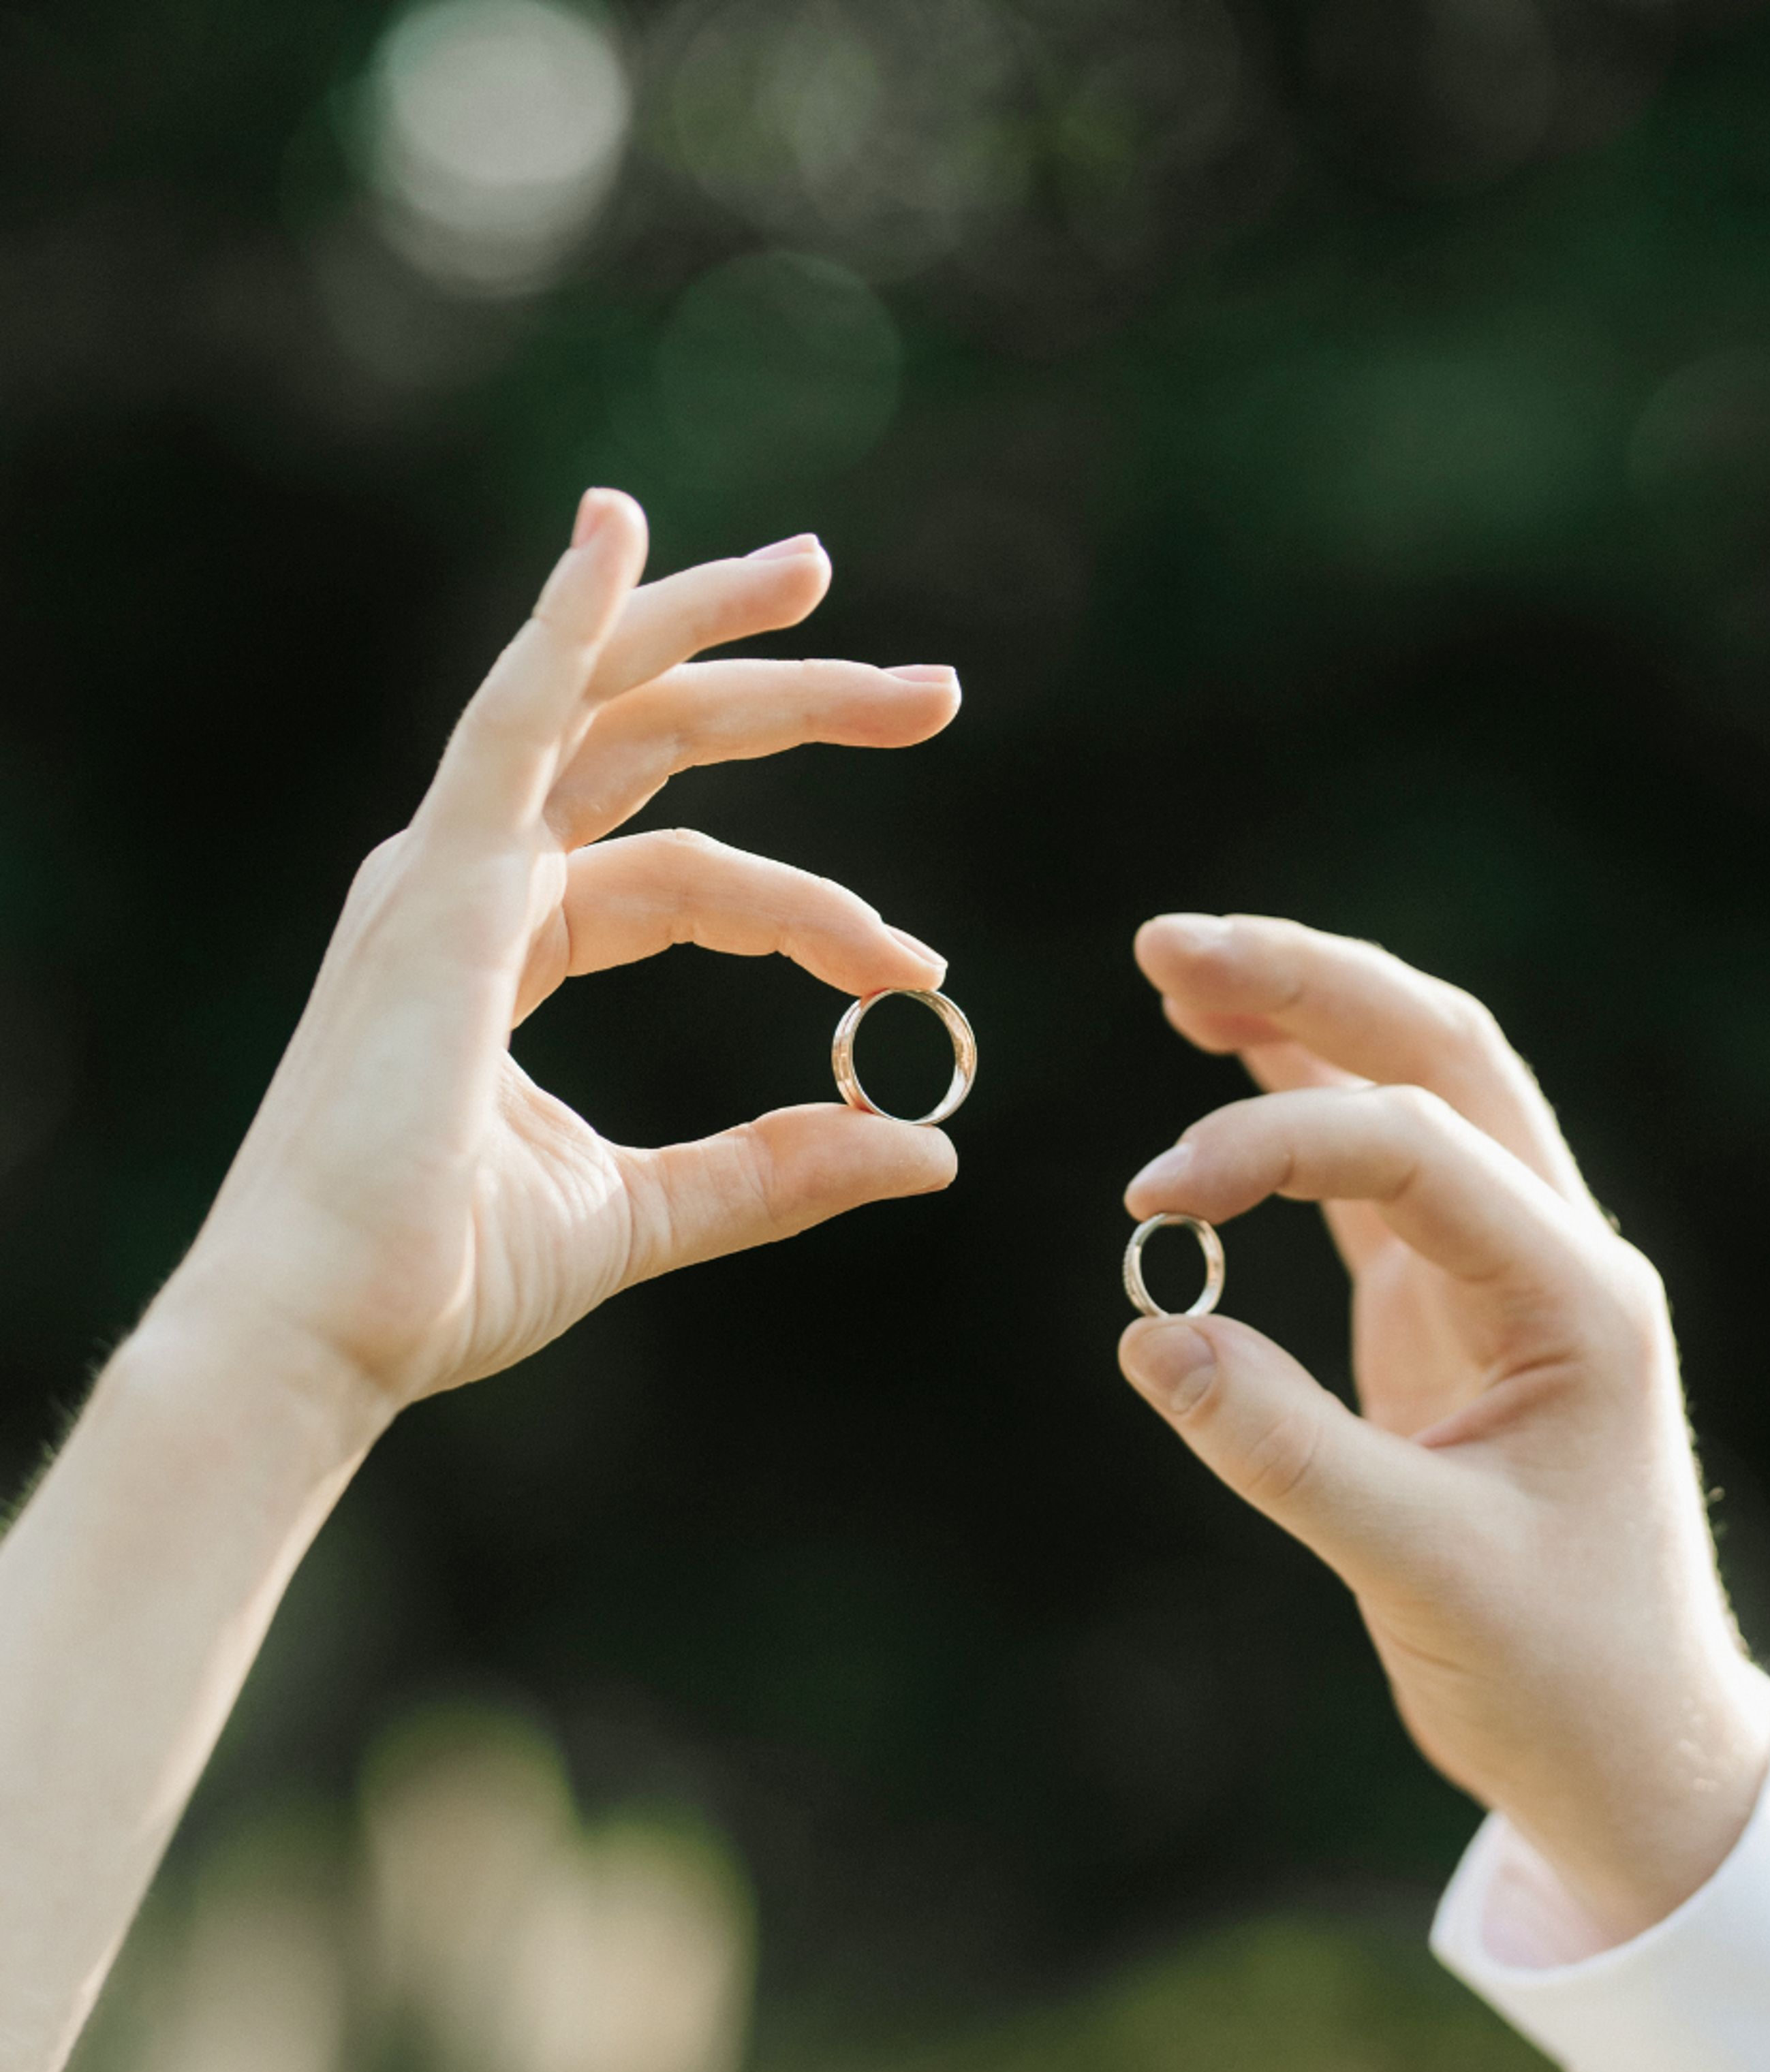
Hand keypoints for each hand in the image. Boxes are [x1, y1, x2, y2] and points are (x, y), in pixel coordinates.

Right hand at [160, 492, 960, 1431]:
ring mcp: (447, 875)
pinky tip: (614, 535)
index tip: (920, 971)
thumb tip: (931, 1152)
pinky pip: (512, 724)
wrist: (331, 1331)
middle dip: (792, 703)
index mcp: (506, 946)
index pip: (690, 877)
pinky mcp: (438, 891)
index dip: (816, 912)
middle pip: (653, 749)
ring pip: (604, 712)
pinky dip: (562, 628)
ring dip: (715, 636)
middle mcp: (474, 883)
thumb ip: (777, 1169)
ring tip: (823, 576)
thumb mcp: (648, 1209)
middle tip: (931, 693)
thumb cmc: (446, 1280)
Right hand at [1119, 912, 1769, 1939]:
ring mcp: (1508, 1278)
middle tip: (1168, 945)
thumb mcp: (1424, 1575)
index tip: (1147, 1207)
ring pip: (1417, 1095)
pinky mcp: (1456, 1313)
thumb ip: (1288, 1454)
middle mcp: (1558, 1259)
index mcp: (1579, 1302)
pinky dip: (1302, 1116)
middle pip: (1443, 1059)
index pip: (1416, 1156)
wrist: (1631, 1747)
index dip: (1271, 1150)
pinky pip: (1382, 1175)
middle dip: (1310, 986)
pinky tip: (1227, 1070)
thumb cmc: (1558, 1673)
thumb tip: (1150, 1336)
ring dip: (1306, 1022)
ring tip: (1178, 969)